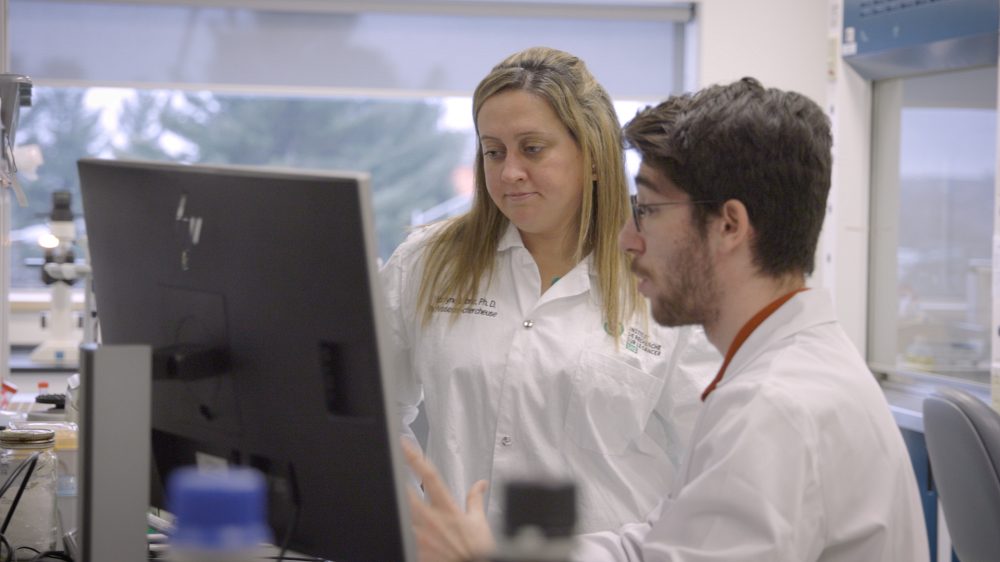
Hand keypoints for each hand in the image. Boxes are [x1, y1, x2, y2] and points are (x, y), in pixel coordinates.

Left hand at [401, 440, 495, 561]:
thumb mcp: (480, 522)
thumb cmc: (475, 551)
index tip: (405, 445)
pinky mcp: (414, 549)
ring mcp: (420, 534)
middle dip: (396, 479)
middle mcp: (431, 519)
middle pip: (406, 492)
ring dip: (398, 506)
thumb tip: (480, 484)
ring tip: (390, 497)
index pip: (430, 476)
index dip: (416, 458)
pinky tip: (396, 526)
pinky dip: (399, 528)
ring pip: (401, 513)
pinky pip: (402, 534)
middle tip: (388, 468)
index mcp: (447, 508)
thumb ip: (475, 500)